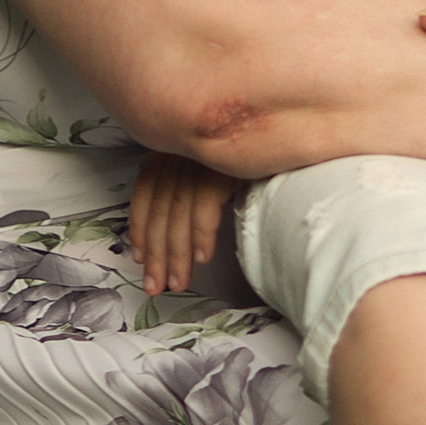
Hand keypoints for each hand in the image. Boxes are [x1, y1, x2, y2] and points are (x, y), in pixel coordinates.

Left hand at [130, 153, 240, 296]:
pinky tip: (204, 257)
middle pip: (160, 206)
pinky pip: (206, 202)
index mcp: (174, 147)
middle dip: (156, 252)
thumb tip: (166, 236)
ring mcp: (204, 153)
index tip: (139, 258)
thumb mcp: (208, 170)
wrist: (286, 139)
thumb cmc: (249, 161)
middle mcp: (184, 147)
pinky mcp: (226, 162)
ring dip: (177, 253)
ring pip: (179, 209)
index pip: (145, 188)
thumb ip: (186, 190)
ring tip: (179, 281)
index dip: (139, 226)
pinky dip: (202, 232)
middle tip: (155, 285)